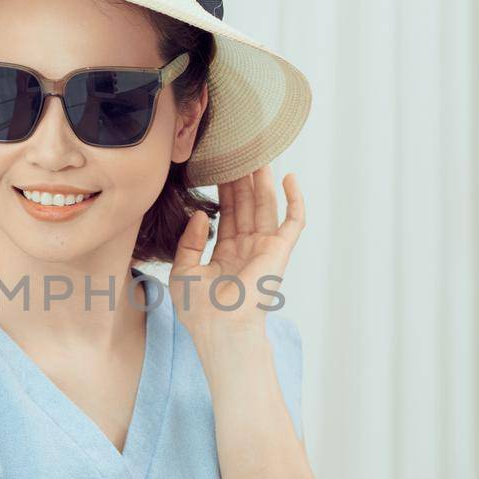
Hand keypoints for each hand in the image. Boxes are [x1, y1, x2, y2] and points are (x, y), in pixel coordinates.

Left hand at [168, 166, 305, 357]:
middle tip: (239, 148)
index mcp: (226, 253)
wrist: (221, 330)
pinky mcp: (280, 251)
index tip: (218, 165)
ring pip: (266, 205)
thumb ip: (189, 242)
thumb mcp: (183, 271)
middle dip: (242, 178)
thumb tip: (201, 214)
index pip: (227, 212)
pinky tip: (290, 177)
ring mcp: (265, 248)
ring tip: (259, 152)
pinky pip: (293, 221)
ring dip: (264, 180)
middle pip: (247, 204)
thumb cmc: (200, 310)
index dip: (224, 188)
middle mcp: (247, 248)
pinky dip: (295, 199)